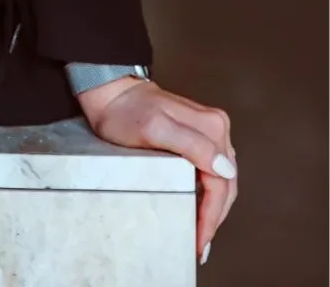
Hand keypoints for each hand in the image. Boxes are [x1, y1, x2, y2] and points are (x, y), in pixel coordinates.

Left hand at [77, 77, 236, 264]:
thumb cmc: (126, 111)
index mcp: (211, 127)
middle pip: (225, 183)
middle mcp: (216, 128)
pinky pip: (211, 170)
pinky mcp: (199, 136)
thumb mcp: (154, 128)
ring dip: (214, 208)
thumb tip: (225, 169)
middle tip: (201, 244)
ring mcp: (209, 131)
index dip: (212, 215)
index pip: (221, 183)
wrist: (111, 92)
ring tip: (201, 233)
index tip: (200, 240)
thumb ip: (191, 145)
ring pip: (221, 179)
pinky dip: (208, 194)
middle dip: (214, 217)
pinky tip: (199, 208)